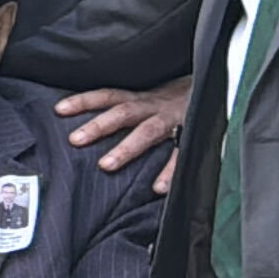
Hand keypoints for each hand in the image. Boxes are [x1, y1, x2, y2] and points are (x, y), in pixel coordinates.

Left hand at [53, 78, 189, 191]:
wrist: (219, 89)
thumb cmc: (175, 102)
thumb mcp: (150, 100)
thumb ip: (125, 111)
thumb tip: (86, 127)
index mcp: (142, 99)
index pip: (109, 96)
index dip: (85, 101)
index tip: (59, 110)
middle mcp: (155, 107)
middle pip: (124, 112)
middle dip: (99, 125)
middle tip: (75, 140)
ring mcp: (174, 121)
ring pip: (148, 132)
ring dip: (127, 148)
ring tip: (107, 165)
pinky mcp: (193, 136)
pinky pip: (181, 155)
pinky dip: (170, 171)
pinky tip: (157, 188)